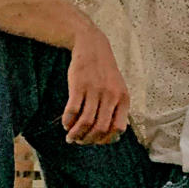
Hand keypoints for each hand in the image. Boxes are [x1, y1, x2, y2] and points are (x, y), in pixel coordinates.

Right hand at [62, 21, 129, 145]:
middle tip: (79, 141)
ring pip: (85, 122)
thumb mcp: (118, 88)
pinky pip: (72, 111)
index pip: (118, 129)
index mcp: (123, 98)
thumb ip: (117, 109)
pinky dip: (68, 122)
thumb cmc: (104, 71)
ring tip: (70, 137)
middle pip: (100, 128)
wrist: (92, 46)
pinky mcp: (79, 85)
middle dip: (88, 140)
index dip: (106, 139)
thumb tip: (113, 137)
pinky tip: (65, 124)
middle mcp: (111, 95)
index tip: (95, 141)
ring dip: (76, 134)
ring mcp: (95, 90)